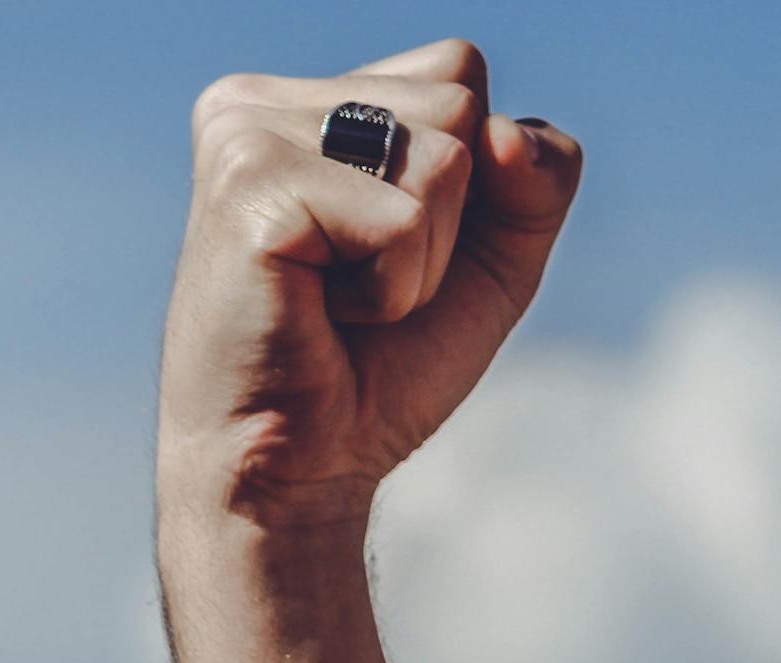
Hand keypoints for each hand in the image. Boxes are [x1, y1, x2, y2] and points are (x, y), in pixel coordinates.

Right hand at [156, 38, 584, 535]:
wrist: (295, 474)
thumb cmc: (377, 370)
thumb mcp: (491, 257)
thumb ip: (535, 175)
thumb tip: (504, 133)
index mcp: (303, 99)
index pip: (460, 70)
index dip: (473, 182)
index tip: (387, 251)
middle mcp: (259, 99)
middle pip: (459, 101)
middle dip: (450, 221)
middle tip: (361, 288)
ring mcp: (245, 134)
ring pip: (444, 156)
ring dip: (423, 260)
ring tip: (342, 301)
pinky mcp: (249, 188)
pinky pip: (404, 220)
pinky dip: (394, 290)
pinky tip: (324, 315)